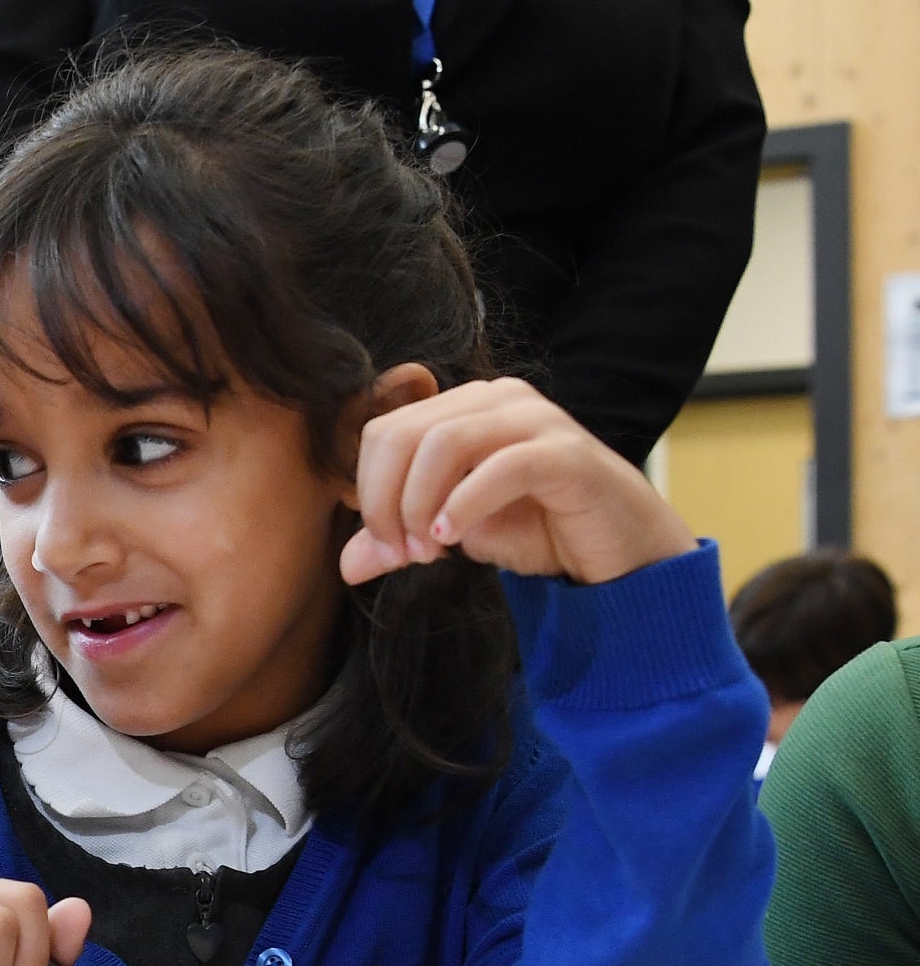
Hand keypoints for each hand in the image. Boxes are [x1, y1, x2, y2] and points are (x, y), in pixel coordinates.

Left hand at [343, 376, 695, 587]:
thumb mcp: (454, 534)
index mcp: (463, 408)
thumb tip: (346, 565)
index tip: (388, 546)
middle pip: (402, 435)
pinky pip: (501, 466)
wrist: (618, 552)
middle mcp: (497, 400)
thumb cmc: (539, 529)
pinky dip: (465, 505)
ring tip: (430, 551)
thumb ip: (402, 539)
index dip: (370, 493)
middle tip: (404, 553)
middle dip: (387, 503)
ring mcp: (536, 420)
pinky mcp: (567, 454)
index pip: (383, 433)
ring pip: (443, 443)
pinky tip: (455, 539)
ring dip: (421, 505)